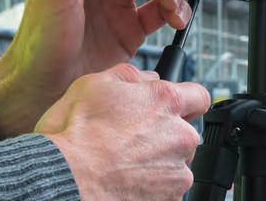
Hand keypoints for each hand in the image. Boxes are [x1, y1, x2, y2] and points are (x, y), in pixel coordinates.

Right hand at [36, 63, 209, 200]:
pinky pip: (167, 192)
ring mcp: (176, 173)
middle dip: (166, 135)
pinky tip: (125, 183)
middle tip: (134, 140)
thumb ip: (131, 75)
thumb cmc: (75, 134)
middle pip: (186, 133)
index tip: (173, 109)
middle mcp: (179, 136)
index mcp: (166, 102)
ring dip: (159, 164)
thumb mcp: (95, 84)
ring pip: (176, 164)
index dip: (186, 101)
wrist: (65, 180)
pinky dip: (152, 189)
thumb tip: (147, 79)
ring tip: (125, 165)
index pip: (200, 96)